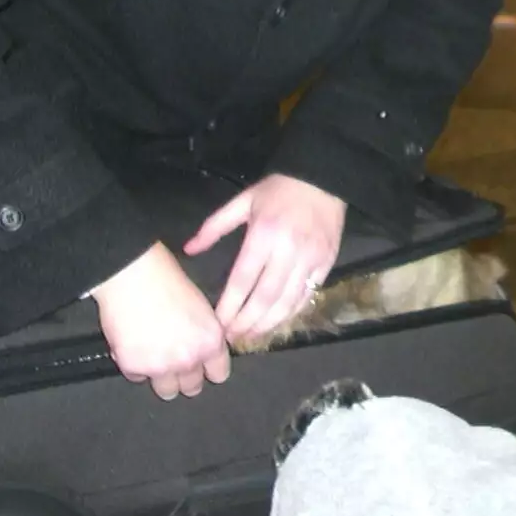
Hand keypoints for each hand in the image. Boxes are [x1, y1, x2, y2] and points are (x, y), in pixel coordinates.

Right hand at [89, 242, 231, 400]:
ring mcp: (160, 367)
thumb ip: (205, 334)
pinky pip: (137, 377)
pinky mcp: (133, 367)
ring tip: (154, 357)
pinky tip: (134, 345)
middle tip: (174, 361)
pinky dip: (136, 366)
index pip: (219, 375)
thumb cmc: (168, 279)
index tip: (203, 366)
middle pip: (193, 388)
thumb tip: (205, 350)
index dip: (210, 369)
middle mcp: (189, 359)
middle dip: (185, 377)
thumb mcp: (202, 307)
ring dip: (161, 377)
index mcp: (210, 342)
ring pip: (167, 391)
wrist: (133, 274)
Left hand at [183, 174, 345, 345]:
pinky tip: (277, 321)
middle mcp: (287, 250)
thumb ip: (214, 226)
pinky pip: (307, 295)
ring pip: (287, 302)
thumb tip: (189, 249)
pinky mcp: (326, 263)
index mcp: (263, 234)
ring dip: (268, 324)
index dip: (229, 306)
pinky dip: (291, 312)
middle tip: (233, 337)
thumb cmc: (279, 189)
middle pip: (265, 297)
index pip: (242, 280)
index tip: (218, 323)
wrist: (324, 178)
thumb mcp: (243, 201)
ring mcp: (310, 259)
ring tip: (252, 335)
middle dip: (247, 322)